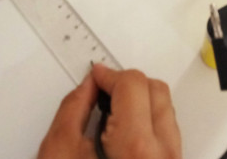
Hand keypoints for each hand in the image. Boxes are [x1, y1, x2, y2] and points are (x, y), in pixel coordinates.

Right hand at [38, 64, 181, 158]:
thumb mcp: (58, 154)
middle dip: (128, 85)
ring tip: (112, 115)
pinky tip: (124, 131)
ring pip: (166, 109)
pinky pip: (168, 130)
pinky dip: (147, 121)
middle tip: (103, 92)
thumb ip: (71, 110)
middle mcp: (162, 154)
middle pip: (156, 91)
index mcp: (135, 148)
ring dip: (140, 102)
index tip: (97, 77)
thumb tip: (87, 86)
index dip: (110, 75)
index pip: (133, 84)